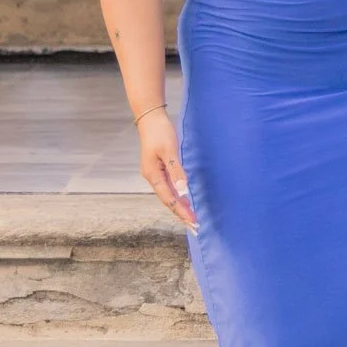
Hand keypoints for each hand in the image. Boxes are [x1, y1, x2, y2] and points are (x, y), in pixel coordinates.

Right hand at [136, 108, 195, 229]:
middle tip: (195, 228)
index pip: (169, 199)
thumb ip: (176, 171)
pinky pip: (169, 187)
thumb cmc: (160, 132)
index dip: (181, 211)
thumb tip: (183, 191)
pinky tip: (185, 200)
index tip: (193, 222)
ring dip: (180, 206)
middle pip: (168, 200)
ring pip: (168, 195)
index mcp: (153, 175)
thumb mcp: (170, 151)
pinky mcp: (159, 168)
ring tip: (191, 218)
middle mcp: (152, 177)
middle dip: (181, 214)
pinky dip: (178, 196)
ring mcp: (155, 173)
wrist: (151, 118)